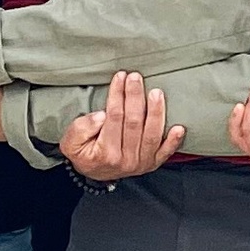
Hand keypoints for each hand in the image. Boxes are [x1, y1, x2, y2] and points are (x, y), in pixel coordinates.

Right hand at [61, 70, 184, 181]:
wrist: (95, 173)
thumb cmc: (84, 153)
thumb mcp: (71, 143)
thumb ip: (81, 129)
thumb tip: (101, 116)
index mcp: (105, 153)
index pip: (114, 117)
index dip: (117, 95)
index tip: (119, 77)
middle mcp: (125, 160)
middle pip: (133, 122)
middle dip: (135, 97)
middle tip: (136, 77)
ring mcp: (141, 163)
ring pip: (151, 134)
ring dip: (156, 112)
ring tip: (156, 93)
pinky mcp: (152, 163)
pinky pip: (165, 152)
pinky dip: (173, 141)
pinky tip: (179, 127)